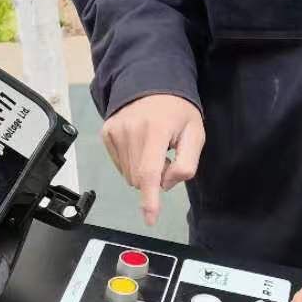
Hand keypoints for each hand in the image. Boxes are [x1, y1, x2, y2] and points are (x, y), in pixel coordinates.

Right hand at [99, 94, 204, 228]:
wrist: (152, 82)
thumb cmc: (178, 111)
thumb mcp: (195, 134)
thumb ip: (187, 163)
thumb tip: (165, 184)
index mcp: (156, 130)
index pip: (149, 172)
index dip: (150, 200)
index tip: (150, 219)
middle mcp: (130, 131)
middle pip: (139, 178)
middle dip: (155, 178)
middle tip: (166, 156)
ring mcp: (115, 131)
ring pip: (128, 174)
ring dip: (143, 170)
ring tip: (153, 147)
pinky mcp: (106, 132)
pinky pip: (120, 164)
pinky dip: (132, 162)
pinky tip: (140, 145)